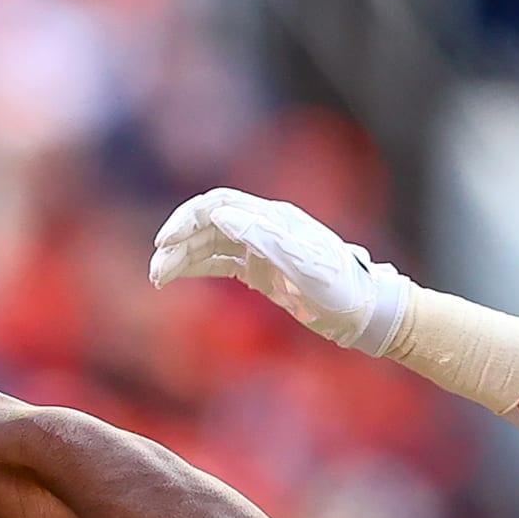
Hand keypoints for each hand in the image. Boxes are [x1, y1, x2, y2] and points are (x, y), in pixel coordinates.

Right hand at [150, 188, 415, 355]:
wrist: (362, 312)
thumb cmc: (338, 289)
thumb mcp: (304, 265)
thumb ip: (263, 237)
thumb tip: (222, 215)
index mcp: (272, 218)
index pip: (217, 205)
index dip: (185, 219)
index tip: (164, 243)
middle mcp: (262, 227)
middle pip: (206, 223)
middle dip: (176, 243)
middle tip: (156, 270)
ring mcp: (258, 248)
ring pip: (207, 244)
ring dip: (180, 257)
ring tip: (157, 279)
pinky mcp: (258, 269)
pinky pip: (217, 261)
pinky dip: (193, 267)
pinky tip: (174, 278)